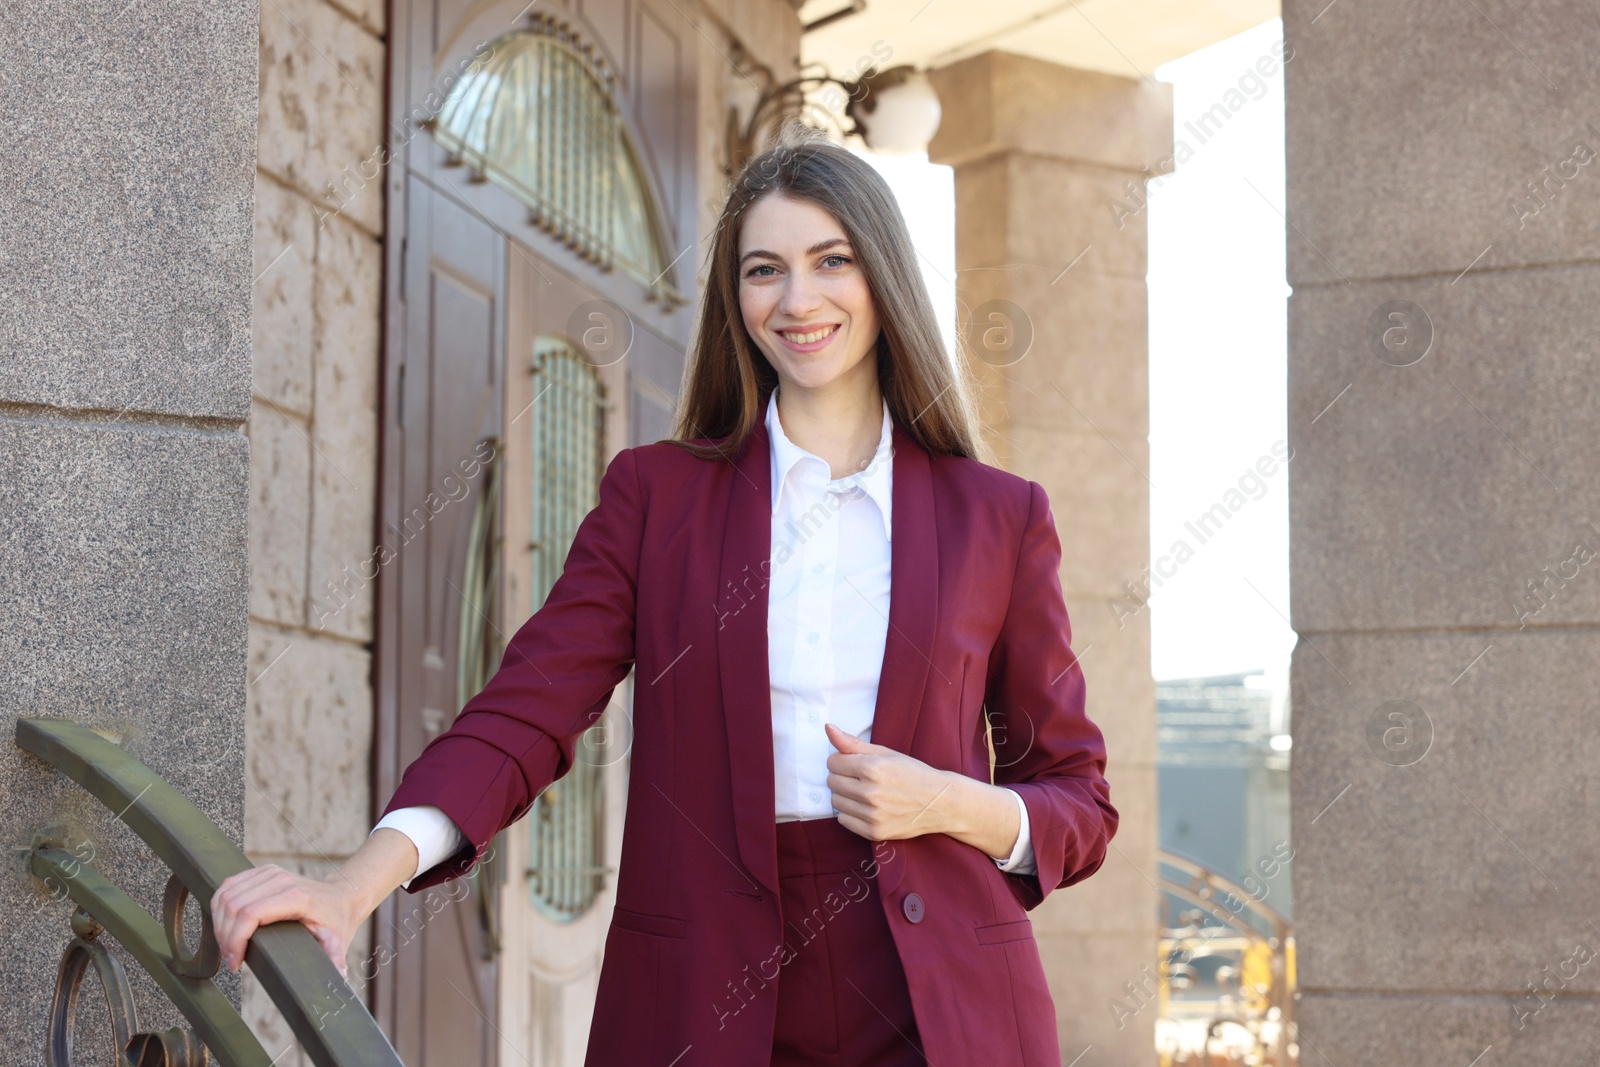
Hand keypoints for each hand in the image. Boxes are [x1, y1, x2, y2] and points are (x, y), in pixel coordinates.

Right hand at [210, 865, 366, 979]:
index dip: (235, 940)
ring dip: (219, 923)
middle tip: (230, 959)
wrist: (341, 896)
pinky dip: (219, 906)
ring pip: (227, 895)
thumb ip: (335, 961)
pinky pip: (229, 886)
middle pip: (234, 906)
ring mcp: (270, 873)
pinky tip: (224, 925)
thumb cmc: (336, 920)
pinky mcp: (262, 872)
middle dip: (225, 937)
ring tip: (227, 946)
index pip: (250, 914)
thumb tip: (337, 979)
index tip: (235, 963)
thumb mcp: (337, 942)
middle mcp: (280, 881)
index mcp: (296, 897)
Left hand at [823, 722, 963, 840]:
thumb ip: (853, 743)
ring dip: (845, 796)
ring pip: (835, 802)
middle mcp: (870, 792)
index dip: (842, 761)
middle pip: (831, 782)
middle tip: (861, 778)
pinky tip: (867, 808)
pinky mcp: (874, 832)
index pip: (833, 762)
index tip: (855, 764)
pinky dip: (851, 814)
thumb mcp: (886, 753)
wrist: (940, 803)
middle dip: (842, 777)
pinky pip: (843, 821)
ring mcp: (872, 814)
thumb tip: (828, 728)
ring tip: (865, 793)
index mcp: (873, 768)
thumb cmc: (912, 773)